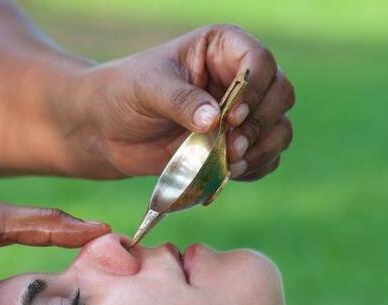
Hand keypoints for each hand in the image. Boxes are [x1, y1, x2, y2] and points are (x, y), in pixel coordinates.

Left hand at [81, 24, 294, 180]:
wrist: (107, 131)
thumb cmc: (122, 95)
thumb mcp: (146, 89)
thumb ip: (180, 100)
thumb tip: (215, 119)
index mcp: (222, 48)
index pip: (260, 60)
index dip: (254, 89)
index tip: (231, 117)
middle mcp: (239, 77)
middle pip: (280, 94)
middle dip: (261, 123)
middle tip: (232, 146)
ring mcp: (242, 113)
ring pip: (279, 128)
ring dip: (262, 149)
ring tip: (230, 165)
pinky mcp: (236, 144)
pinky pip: (266, 157)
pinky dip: (256, 168)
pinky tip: (230, 174)